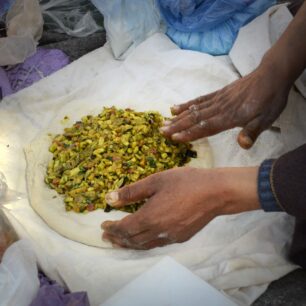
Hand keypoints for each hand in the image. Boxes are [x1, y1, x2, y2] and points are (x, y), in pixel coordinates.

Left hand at [101, 167, 259, 248]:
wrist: (215, 192)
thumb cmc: (185, 182)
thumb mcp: (156, 181)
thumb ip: (132, 192)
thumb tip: (110, 198)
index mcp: (150, 217)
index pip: (124, 228)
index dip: (112, 229)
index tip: (103, 226)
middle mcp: (158, 231)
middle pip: (132, 240)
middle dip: (117, 239)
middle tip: (107, 236)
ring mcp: (171, 236)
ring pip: (144, 245)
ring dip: (129, 244)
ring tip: (120, 241)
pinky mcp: (181, 237)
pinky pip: (156, 244)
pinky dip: (144, 243)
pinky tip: (143, 238)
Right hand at [160, 64, 290, 148]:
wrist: (271, 75)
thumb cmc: (270, 100)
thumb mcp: (267, 118)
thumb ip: (252, 131)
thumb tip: (243, 145)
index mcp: (230, 116)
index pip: (206, 127)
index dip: (190, 133)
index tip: (174, 138)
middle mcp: (220, 108)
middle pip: (195, 118)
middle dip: (178, 126)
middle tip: (162, 131)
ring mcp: (217, 99)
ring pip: (194, 109)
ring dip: (179, 116)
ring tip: (165, 121)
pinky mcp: (218, 93)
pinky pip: (199, 99)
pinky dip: (187, 104)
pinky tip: (177, 106)